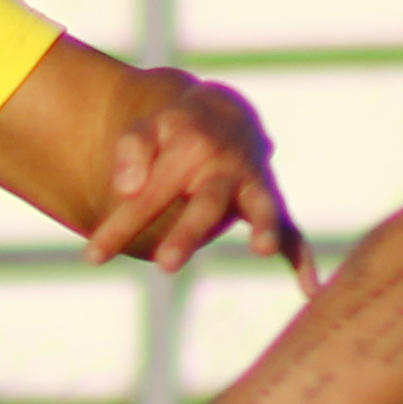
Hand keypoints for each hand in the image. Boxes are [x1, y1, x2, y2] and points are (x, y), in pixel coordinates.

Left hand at [91, 73, 314, 286]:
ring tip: (264, 249)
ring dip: (265, 226)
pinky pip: (292, 230)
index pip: (149, 194)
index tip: (93, 258)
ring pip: (262, 206)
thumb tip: (127, 190)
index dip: (119, 227)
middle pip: (206, 204)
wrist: (222, 112)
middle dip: (188, 233)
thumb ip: (131, 153)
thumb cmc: (171, 131)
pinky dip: (300, 258)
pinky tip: (310, 291)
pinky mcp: (268, 200)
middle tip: (166, 264)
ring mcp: (252, 183)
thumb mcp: (144, 130)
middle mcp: (225, 166)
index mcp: (189, 148)